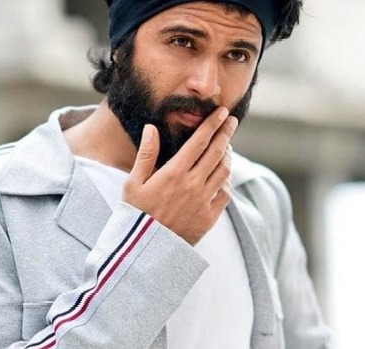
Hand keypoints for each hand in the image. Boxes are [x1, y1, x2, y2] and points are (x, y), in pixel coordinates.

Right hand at [122, 107, 237, 244]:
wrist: (143, 252)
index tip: (221, 112)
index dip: (212, 124)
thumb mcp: (133, 183)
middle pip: (217, 152)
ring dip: (227, 156)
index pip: (199, 141)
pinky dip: (226, 182)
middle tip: (231, 121)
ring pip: (224, 171)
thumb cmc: (134, 215)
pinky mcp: (209, 218)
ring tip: (225, 147)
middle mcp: (192, 185)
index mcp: (173, 173)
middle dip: (226, 133)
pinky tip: (222, 176)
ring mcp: (203, 202)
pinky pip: (225, 194)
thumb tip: (152, 127)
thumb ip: (146, 154)